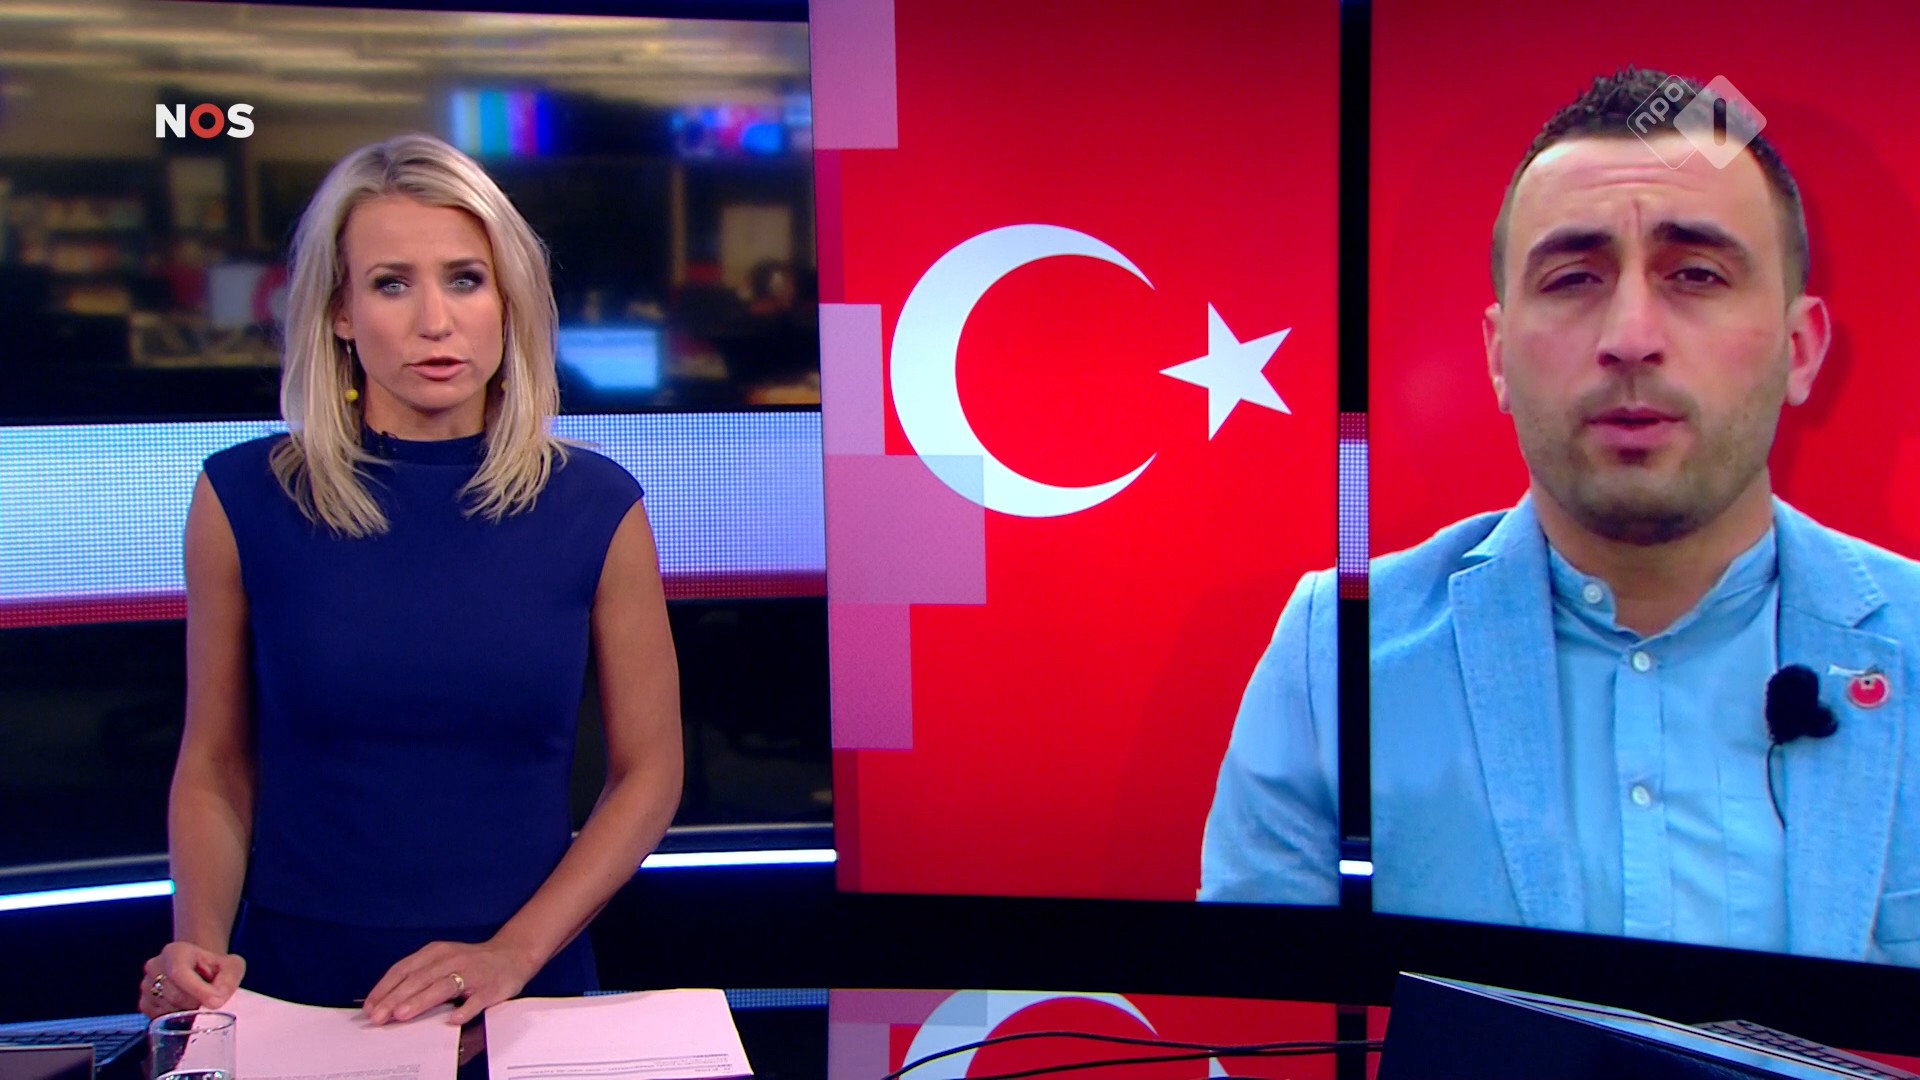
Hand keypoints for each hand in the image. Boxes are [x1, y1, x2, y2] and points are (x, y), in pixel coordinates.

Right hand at [138, 942, 244, 1018]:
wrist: (199, 970)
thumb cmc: (215, 968)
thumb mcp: (231, 966)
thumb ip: (229, 978)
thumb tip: (217, 999)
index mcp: (175, 952)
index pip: (179, 973)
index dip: (197, 990)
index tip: (216, 1003)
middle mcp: (155, 966)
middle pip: (174, 995)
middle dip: (196, 1004)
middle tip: (210, 1001)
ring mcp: (146, 985)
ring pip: (166, 1010)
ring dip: (187, 1013)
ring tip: (197, 1001)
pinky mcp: (144, 1004)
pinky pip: (159, 1019)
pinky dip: (175, 1020)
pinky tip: (185, 1008)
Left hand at [362, 938, 534, 1026]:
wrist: (512, 954)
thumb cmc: (470, 963)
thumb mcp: (442, 961)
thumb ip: (419, 977)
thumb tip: (387, 1002)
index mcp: (436, 952)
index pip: (404, 969)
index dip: (385, 987)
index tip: (369, 1006)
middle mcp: (452, 959)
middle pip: (419, 979)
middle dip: (396, 998)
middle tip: (378, 1016)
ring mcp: (472, 973)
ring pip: (443, 987)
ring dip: (421, 1001)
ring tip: (402, 1015)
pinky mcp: (490, 987)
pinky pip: (476, 1000)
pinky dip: (465, 1010)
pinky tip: (453, 1020)